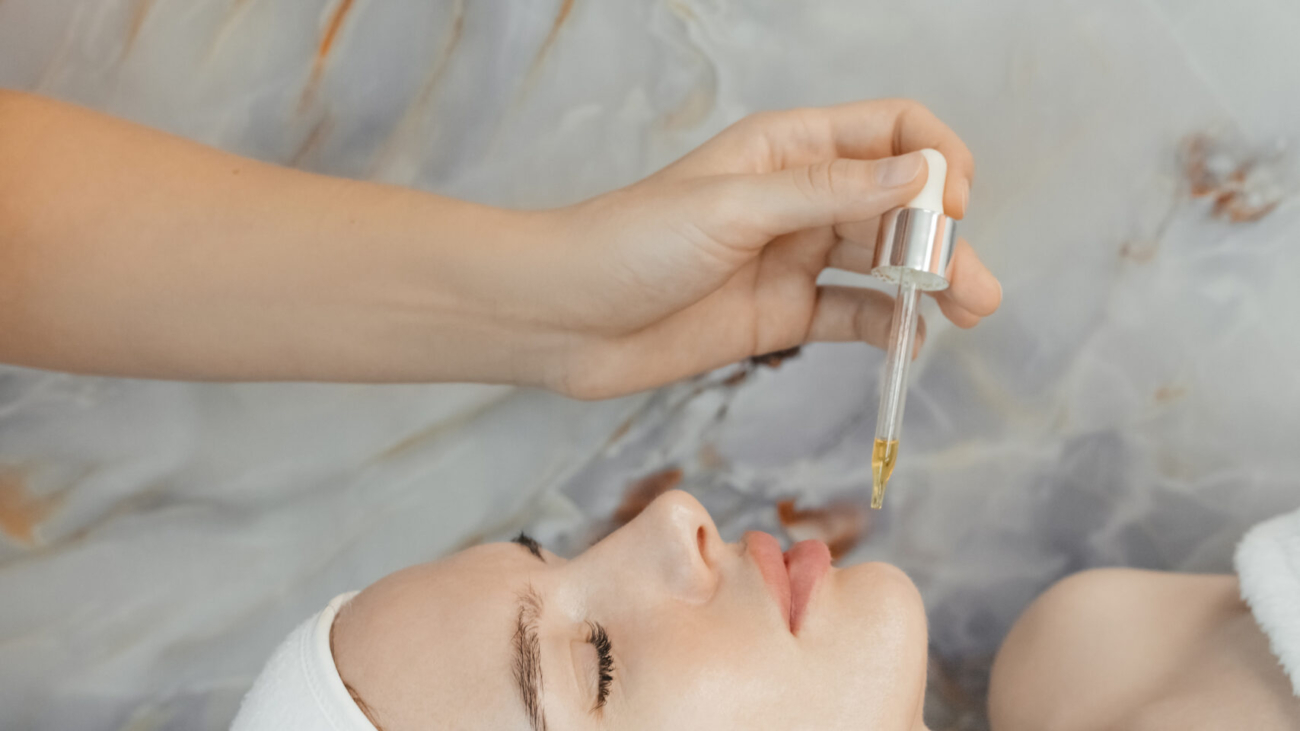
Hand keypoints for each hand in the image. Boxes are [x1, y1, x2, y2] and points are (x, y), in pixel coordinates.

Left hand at [532, 100, 1001, 398]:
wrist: (563, 318)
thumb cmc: (629, 243)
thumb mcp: (734, 208)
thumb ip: (829, 194)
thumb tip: (919, 174)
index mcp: (788, 148)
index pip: (891, 131)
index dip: (933, 160)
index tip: (948, 206)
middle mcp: (798, 198)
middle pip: (898, 204)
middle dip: (944, 237)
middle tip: (974, 286)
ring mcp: (792, 258)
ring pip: (883, 263)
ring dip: (931, 285)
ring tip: (974, 312)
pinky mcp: (780, 315)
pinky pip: (850, 316)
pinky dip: (886, 327)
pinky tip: (911, 341)